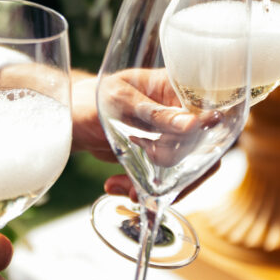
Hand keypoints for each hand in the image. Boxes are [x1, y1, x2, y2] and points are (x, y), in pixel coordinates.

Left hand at [72, 69, 220, 196]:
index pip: (212, 113)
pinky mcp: (158, 156)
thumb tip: (194, 124)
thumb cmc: (89, 97)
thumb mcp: (120, 103)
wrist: (67, 118)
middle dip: (182, 175)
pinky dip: (144, 190)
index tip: (188, 161)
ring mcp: (171, 136)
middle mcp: (181, 111)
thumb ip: (156, 114)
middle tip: (152, 186)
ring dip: (162, 188)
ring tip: (128, 192)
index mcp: (178, 87)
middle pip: (207, 147)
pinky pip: (165, 178)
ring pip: (187, 169)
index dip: (210, 139)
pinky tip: (116, 185)